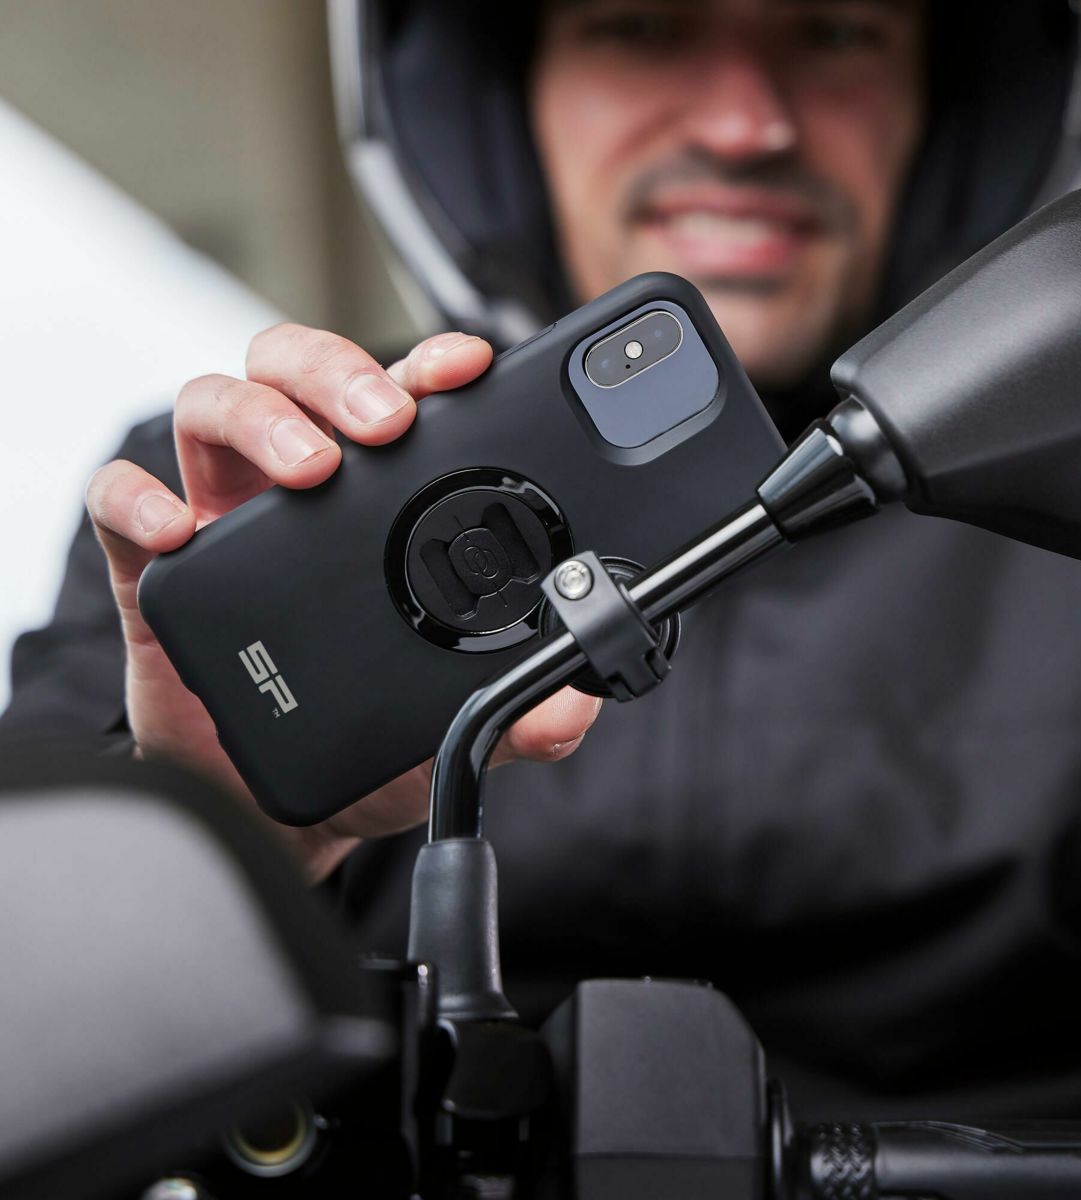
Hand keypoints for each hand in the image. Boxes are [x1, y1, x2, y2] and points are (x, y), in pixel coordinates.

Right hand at [86, 325, 601, 881]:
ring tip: (310, 473)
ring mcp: (226, 520)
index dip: (426, 366)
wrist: (282, 811)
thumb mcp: (454, 730)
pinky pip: (120, 503)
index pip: (400, 400)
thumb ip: (517, 715)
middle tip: (385, 423)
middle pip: (298, 370)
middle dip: (340, 373)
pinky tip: (179, 531)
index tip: (464, 365)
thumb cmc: (370, 749)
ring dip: (260, 419)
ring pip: (214, 405)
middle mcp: (300, 492)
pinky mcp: (157, 571)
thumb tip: (572, 705)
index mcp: (380, 504)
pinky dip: (138, 497)